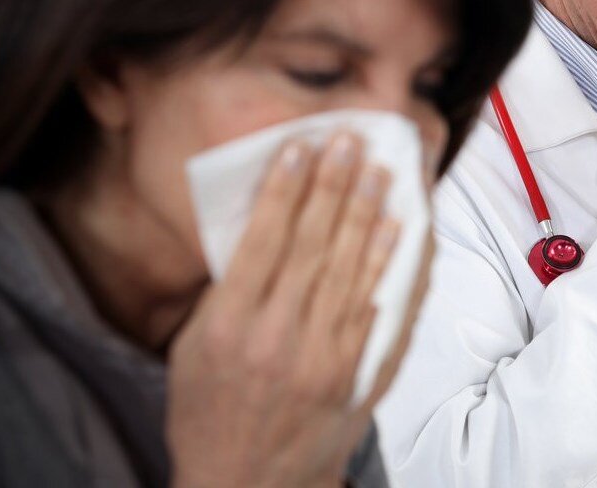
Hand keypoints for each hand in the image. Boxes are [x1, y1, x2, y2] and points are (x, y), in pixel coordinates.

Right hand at [167, 133, 427, 487]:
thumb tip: (264, 231)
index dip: (284, 190)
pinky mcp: (357, 375)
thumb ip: (228, 294)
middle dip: (334, 187)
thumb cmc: (210, 413)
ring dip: (369, 216)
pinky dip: (392, 267)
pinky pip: (380, 310)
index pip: (263, 242)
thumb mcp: (194, 350)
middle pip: (313, 247)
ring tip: (382, 172)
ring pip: (352, 271)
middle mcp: (277, 338)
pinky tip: (402, 233)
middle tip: (351, 143)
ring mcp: (324, 358)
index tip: (302, 148)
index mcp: (228, 327)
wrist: (248, 486)